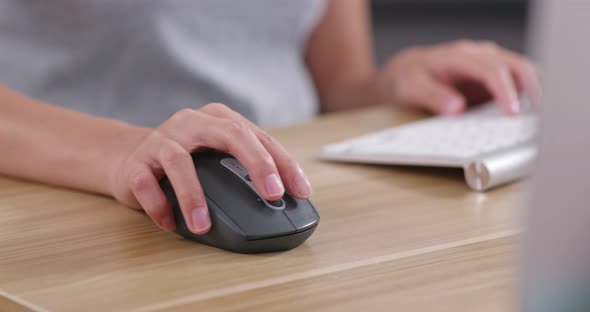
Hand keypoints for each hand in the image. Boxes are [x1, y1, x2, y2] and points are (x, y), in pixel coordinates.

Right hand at [108, 103, 311, 233]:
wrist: (127, 157)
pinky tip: (170, 224)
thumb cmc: (184, 159)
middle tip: (272, 194)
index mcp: (218, 119)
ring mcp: (162, 139)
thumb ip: (244, 169)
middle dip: (257, 163)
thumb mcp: (217, 156)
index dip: (283, 163)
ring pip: (180, 161)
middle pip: (230, 134)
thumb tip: (283, 200)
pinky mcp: (137, 162)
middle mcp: (192, 122)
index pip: (258, 137)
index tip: (301, 190)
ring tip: (203, 226)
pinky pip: (147, 183)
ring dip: (193, 197)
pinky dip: (159, 206)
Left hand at [378, 40, 540, 114]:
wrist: (408, 73)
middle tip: (540, 118)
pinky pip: (519, 84)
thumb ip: (433, 96)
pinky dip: (529, 98)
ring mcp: (491, 66)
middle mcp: (481, 56)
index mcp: (461, 56)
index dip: (505, 91)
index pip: (492, 70)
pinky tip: (532, 118)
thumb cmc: (409, 78)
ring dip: (536, 94)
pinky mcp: (495, 79)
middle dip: (532, 90)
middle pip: (517, 66)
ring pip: (524, 73)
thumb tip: (457, 108)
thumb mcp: (411, 87)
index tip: (513, 113)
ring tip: (542, 121)